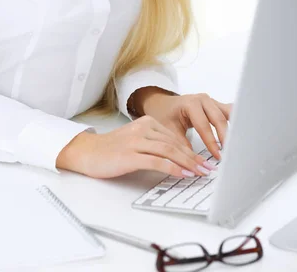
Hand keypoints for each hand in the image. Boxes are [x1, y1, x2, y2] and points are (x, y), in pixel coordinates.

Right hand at [56, 116, 216, 178]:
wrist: (87, 153)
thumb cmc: (112, 150)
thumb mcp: (136, 141)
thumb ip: (155, 145)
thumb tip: (180, 159)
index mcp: (146, 122)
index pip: (175, 137)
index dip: (192, 150)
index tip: (205, 161)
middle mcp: (143, 129)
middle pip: (175, 144)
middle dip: (194, 157)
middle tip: (208, 168)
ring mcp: (136, 141)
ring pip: (169, 151)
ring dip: (188, 163)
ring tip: (200, 172)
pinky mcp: (130, 155)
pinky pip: (156, 161)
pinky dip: (172, 168)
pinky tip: (182, 174)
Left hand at [137, 88, 232, 159]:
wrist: (165, 104)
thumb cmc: (166, 115)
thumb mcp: (169, 130)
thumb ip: (182, 146)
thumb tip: (195, 163)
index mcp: (190, 103)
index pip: (204, 125)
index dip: (211, 142)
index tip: (218, 156)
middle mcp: (203, 100)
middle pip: (219, 119)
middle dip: (226, 137)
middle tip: (230, 154)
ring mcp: (212, 101)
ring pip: (228, 114)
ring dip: (233, 129)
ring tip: (238, 145)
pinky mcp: (217, 106)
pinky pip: (229, 112)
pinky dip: (235, 122)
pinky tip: (242, 133)